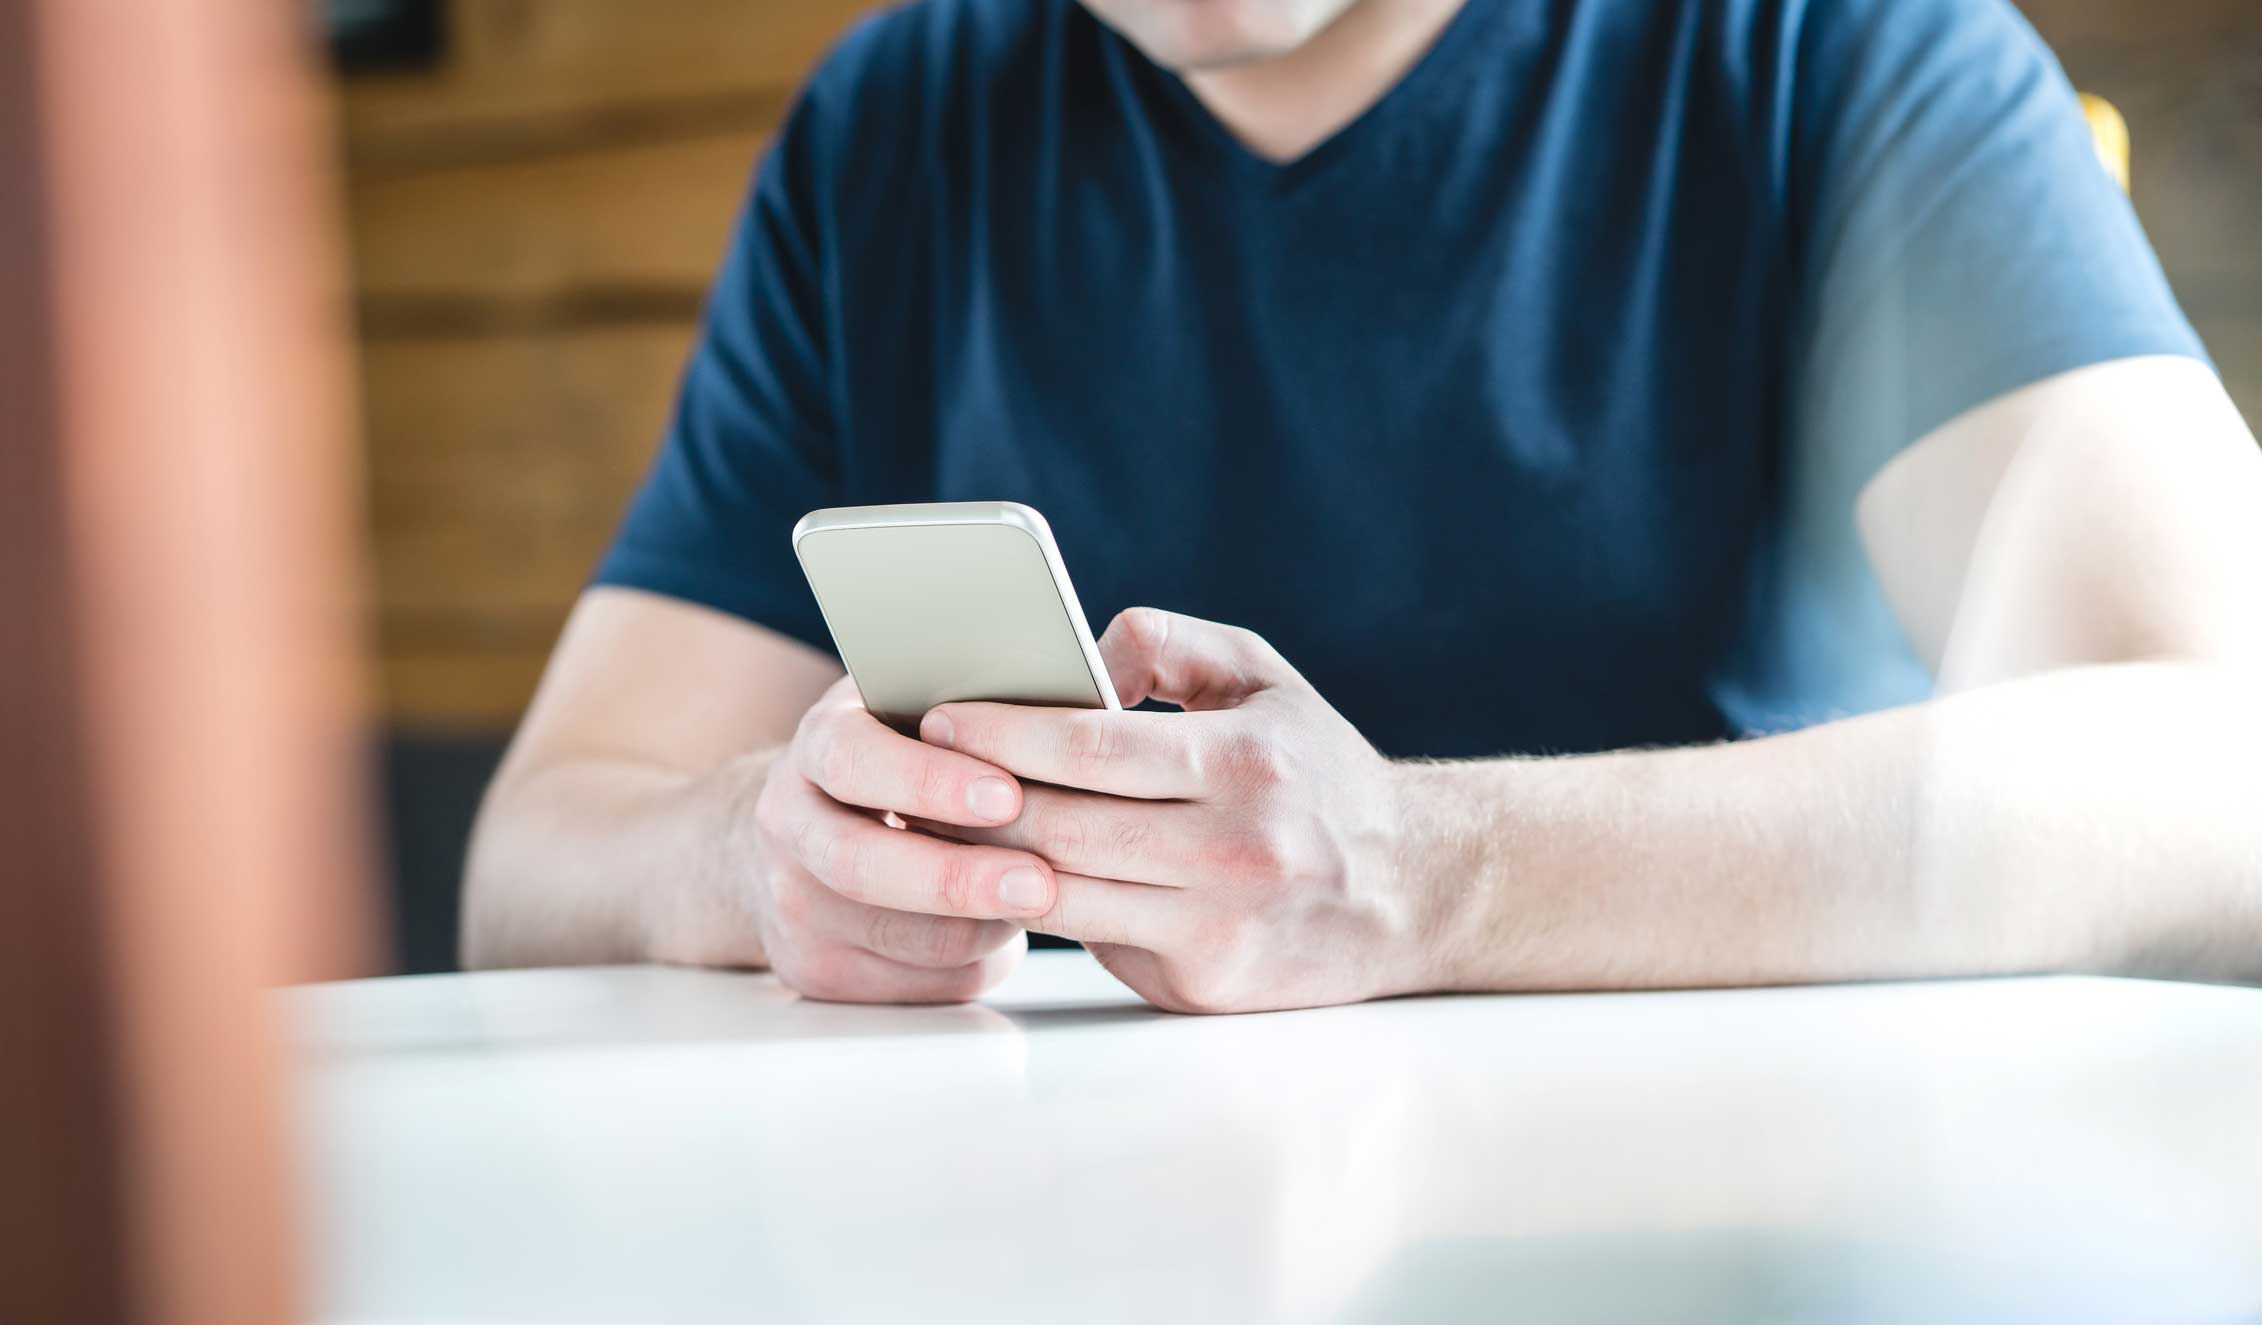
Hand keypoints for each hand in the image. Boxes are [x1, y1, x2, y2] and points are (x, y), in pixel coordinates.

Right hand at [739, 678, 1063, 1002]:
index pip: (855, 758)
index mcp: (822, 741)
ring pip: (897, 934)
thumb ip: (991, 699)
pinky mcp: (816, 970)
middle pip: (860, 864)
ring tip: (1045, 901)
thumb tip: (1107, 682)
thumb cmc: (912, 761)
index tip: (1007, 792)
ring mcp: (794, 903)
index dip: (928, 779)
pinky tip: (1006, 932)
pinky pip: (911, 982)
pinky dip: (971, 963)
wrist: (816, 834)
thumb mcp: (929, 710)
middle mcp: (790, 822)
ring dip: (980, 924)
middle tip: (1040, 880)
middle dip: (957, 876)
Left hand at [921, 609, 1434, 1013]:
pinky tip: (1001, 875)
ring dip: (986, 861)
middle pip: (1061, 829)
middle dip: (973, 800)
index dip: (1003, 732)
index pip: (1093, 748)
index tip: (939, 716)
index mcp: (1247, 764)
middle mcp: (1237, 852)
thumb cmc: (1316, 770)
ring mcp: (1219, 930)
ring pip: (1062, 895)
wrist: (1410, 892)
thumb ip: (1171, 644)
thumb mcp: (1265, 676)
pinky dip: (1041, 907)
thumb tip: (1084, 649)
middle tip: (912, 773)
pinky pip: (1093, 942)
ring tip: (933, 823)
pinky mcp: (1203, 986)